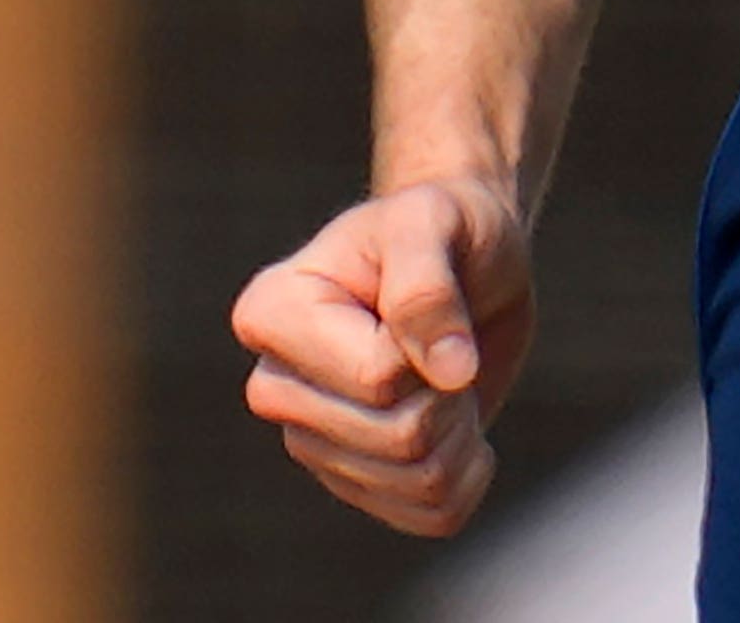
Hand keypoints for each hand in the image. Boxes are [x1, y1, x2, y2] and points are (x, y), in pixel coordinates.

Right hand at [232, 172, 537, 537]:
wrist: (466, 260)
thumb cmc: (441, 225)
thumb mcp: (433, 222)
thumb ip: (426, 287)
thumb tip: (448, 372)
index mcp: (271, 314)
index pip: (375, 379)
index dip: (427, 347)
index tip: (428, 297)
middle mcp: (276, 387)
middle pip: (396, 438)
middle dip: (450, 392)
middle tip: (447, 342)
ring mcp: (311, 442)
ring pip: (418, 484)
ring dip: (463, 431)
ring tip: (449, 377)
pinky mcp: (354, 481)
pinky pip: (429, 517)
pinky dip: (467, 477)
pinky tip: (458, 427)